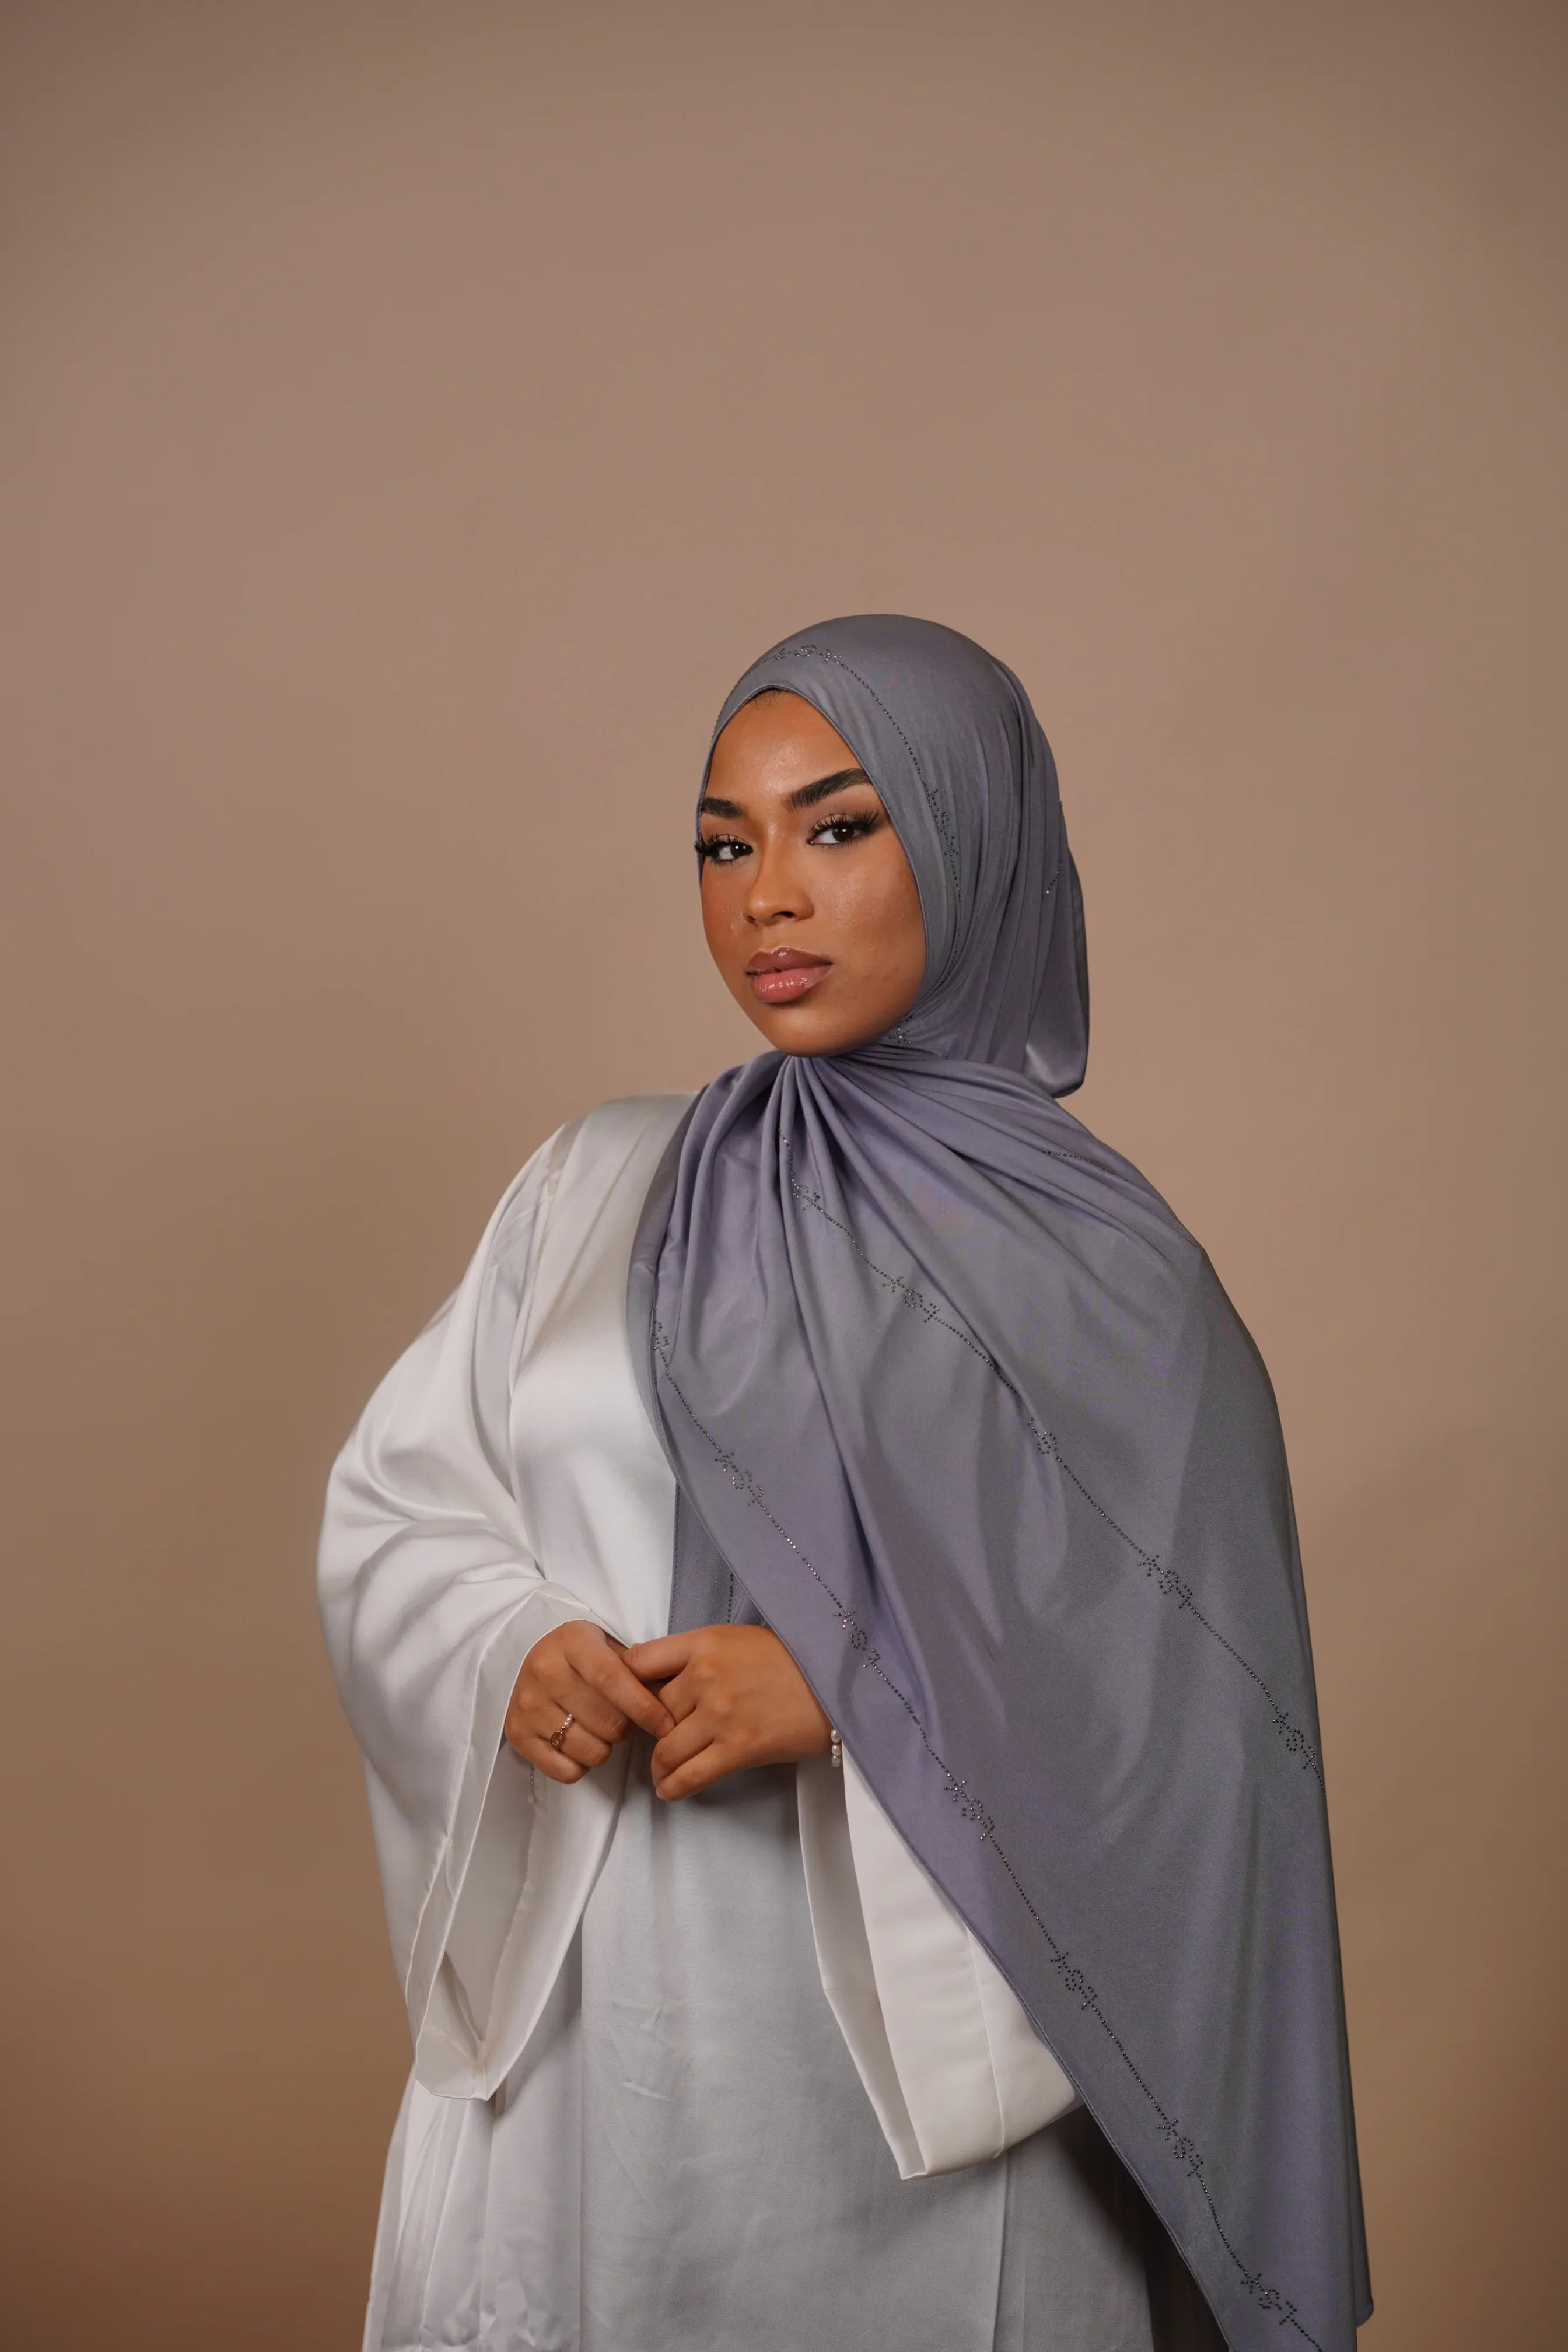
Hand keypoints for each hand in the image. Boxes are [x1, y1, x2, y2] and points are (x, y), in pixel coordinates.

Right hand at [505, 1620, 674, 1784]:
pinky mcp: (516, 1734)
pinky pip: (566, 1771)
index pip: (613, 1680)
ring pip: (591, 1751)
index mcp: (572, 1643)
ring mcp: (527, 1705)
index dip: (644, 1707)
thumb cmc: (581, 1655)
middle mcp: (544, 1671)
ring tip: (598, 1728)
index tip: (666, 1726)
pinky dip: (581, 1765)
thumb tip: (674, 1700)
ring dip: (605, 1747)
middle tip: (623, 1718)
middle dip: (627, 1727)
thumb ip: (638, 1669)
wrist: (527, 1655)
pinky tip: (579, 1742)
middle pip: (607, 1723)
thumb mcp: (608, 1646)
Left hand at [622, 1624, 831, 1799]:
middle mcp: (704, 1676)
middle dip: (646, 1732)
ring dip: (657, 1766)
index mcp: (703, 1643)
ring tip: (661, 1771)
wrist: (836, 1680)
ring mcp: (720, 1714)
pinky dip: (672, 1788)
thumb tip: (654, 1680)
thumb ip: (695, 1655)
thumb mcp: (735, 1640)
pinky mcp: (738, 1748)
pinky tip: (670, 1790)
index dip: (626, 1685)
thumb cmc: (787, 1658)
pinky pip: (689, 1776)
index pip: (638, 1662)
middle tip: (651, 1742)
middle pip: (649, 1712)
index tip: (630, 1701)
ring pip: (664, 1750)